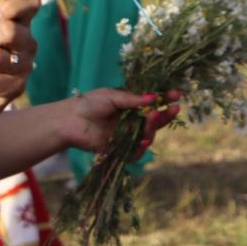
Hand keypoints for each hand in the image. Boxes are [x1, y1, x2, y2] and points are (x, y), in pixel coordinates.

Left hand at [57, 88, 183, 153]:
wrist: (69, 120)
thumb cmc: (88, 104)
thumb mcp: (112, 96)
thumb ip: (132, 99)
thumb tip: (154, 98)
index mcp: (132, 106)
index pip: (155, 104)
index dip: (167, 100)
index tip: (177, 94)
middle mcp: (132, 121)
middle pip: (156, 121)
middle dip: (166, 115)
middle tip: (172, 108)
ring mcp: (127, 135)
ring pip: (149, 135)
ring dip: (153, 128)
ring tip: (152, 116)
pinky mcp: (120, 149)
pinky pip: (136, 151)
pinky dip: (141, 147)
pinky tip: (143, 140)